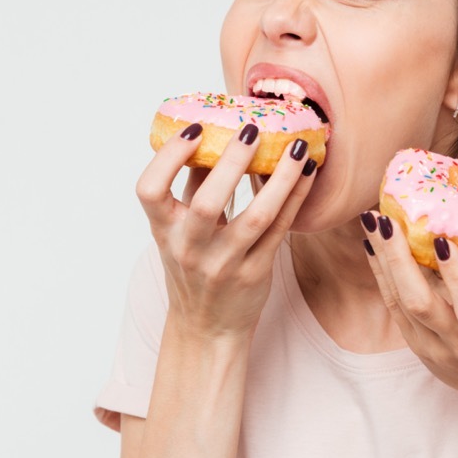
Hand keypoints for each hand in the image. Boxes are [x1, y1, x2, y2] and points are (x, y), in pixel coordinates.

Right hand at [135, 123, 316, 341]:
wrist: (207, 328)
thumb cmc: (193, 267)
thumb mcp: (179, 230)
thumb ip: (192, 186)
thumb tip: (213, 133)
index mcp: (163, 231)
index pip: (150, 190)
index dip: (168, 157)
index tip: (194, 129)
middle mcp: (190, 249)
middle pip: (207, 204)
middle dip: (231, 163)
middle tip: (252, 130)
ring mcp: (224, 264)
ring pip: (256, 217)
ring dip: (279, 178)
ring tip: (295, 147)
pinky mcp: (255, 272)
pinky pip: (280, 229)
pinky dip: (295, 196)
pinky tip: (307, 171)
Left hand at [361, 212, 457, 413]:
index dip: (455, 277)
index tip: (441, 241)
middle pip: (421, 304)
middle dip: (399, 260)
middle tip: (387, 220)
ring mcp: (434, 348)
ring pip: (401, 304)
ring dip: (383, 261)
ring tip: (372, 223)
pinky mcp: (416, 347)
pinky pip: (394, 308)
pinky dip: (382, 274)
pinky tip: (373, 246)